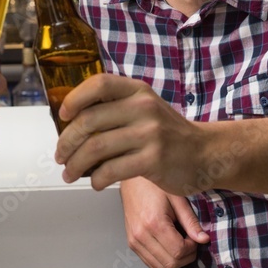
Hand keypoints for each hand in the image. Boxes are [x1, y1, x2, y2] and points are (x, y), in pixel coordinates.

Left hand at [53, 73, 204, 192]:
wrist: (206, 153)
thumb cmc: (167, 133)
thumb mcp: (145, 108)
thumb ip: (114, 109)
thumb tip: (71, 124)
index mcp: (138, 91)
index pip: (98, 84)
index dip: (75, 99)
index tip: (63, 115)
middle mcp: (143, 108)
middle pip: (89, 121)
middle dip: (67, 142)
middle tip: (60, 156)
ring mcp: (150, 134)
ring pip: (96, 148)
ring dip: (76, 164)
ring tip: (69, 173)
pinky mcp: (153, 160)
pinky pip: (112, 170)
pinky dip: (97, 179)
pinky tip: (95, 183)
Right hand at [120, 177, 208, 267]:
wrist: (132, 179)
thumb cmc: (153, 185)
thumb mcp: (177, 198)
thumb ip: (191, 221)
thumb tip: (203, 239)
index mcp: (153, 223)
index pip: (178, 251)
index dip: (192, 248)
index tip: (195, 238)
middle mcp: (141, 235)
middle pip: (170, 263)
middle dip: (186, 256)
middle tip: (190, 241)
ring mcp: (134, 240)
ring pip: (160, 267)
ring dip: (174, 260)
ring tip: (178, 242)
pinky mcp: (132, 242)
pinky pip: (150, 263)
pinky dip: (163, 260)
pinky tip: (168, 246)